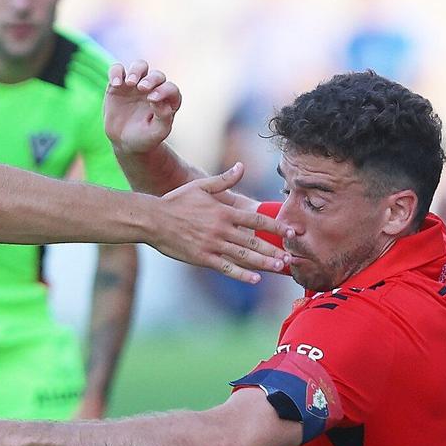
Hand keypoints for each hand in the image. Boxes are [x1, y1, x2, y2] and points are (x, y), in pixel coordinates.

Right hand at [105, 61, 181, 153]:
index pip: (170, 88)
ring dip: (136, 70)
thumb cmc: (146, 138)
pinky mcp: (119, 85)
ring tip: (131, 83)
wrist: (125, 143)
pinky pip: (117, 70)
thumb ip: (163, 117)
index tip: (152, 100)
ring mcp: (136, 85)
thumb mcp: (157, 132)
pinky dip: (116, 72)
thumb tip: (160, 101)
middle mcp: (154, 88)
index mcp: (167, 99)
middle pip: (156, 75)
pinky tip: (116, 83)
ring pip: (139, 66)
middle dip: (151, 79)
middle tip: (142, 88)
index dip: (163, 90)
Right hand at [148, 164, 288, 282]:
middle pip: (255, 241)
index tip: (290, 232)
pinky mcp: (203, 258)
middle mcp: (222, 229)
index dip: (276, 226)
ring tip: (280, 267)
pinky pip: (227, 268)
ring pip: (244, 256)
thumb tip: (242, 166)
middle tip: (292, 257)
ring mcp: (213, 245)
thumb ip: (224, 180)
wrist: (153, 220)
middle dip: (275, 249)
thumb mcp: (201, 186)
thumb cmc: (176, 201)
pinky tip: (256, 279)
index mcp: (224, 211)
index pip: (257, 219)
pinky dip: (242, 274)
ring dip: (264, 263)